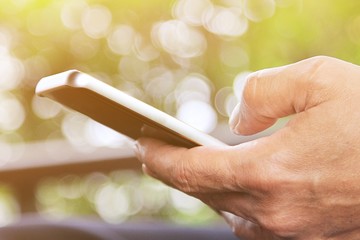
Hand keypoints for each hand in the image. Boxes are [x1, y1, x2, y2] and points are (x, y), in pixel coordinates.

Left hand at [134, 56, 359, 238]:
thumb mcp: (320, 80)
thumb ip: (266, 92)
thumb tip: (240, 118)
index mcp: (270, 173)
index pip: (190, 171)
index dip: (160, 158)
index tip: (141, 145)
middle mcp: (276, 212)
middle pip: (205, 193)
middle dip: (177, 173)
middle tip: (158, 153)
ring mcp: (294, 232)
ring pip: (231, 212)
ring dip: (209, 190)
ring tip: (196, 167)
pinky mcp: (312, 237)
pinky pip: (260, 223)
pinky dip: (241, 203)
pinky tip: (242, 188)